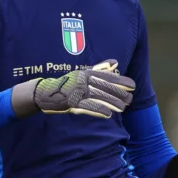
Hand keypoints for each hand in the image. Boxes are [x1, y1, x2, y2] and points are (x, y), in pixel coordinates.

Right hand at [11, 59, 134, 117]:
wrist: (45, 92)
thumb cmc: (67, 83)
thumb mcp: (82, 73)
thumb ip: (99, 68)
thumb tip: (115, 63)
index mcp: (86, 73)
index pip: (106, 76)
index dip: (120, 81)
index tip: (132, 85)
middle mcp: (82, 81)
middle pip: (104, 87)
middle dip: (119, 93)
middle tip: (130, 99)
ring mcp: (77, 92)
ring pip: (98, 97)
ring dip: (112, 103)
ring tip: (123, 108)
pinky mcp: (72, 103)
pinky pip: (88, 106)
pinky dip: (99, 110)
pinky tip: (108, 114)